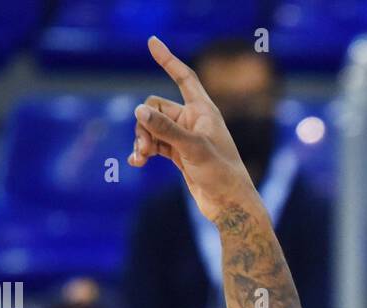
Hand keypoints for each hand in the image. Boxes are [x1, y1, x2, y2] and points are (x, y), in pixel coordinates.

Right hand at [128, 35, 261, 223]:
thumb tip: (138, 110)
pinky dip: (145, 151)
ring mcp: (185, 138)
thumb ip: (166, 129)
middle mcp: (194, 121)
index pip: (184, 77)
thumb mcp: (192, 149)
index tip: (152, 42)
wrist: (230, 206)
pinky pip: (155, 145)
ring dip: (143, 140)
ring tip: (141, 158)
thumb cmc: (221, 174)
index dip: (168, 60)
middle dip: (145, 123)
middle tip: (145, 147)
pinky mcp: (180, 155)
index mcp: (204, 111)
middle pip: (156, 107)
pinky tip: (136, 163)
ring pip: (152, 127)